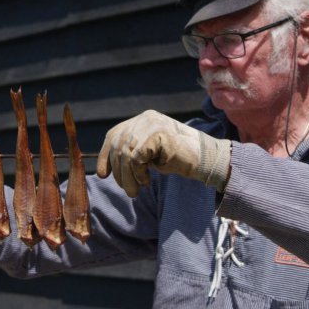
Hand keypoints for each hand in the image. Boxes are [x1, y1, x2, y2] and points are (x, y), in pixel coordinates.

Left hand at [97, 110, 230, 196]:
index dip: (105, 155)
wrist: (206, 159)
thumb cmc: (179, 159)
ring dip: (128, 178)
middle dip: (119, 172)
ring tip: (135, 191)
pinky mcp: (157, 133)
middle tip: (128, 190)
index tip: (103, 174)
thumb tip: (106, 168)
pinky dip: (138, 173)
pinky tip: (147, 180)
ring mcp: (151, 123)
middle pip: (118, 145)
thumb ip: (132, 154)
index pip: (114, 135)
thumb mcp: (150, 155)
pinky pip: (136, 157)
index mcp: (142, 120)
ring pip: (125, 153)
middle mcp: (145, 118)